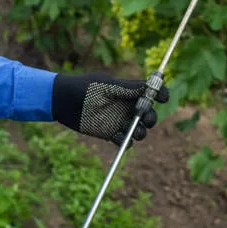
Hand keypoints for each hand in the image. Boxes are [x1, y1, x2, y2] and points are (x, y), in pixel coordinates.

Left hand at [51, 72, 169, 145]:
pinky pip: (124, 141)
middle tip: (143, 117)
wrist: (63, 101)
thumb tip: (150, 85)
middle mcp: (127, 106)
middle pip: (149, 114)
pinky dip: (125, 142)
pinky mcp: (110, 133)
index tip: (163, 97)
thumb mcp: (107, 86)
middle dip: (151, 117)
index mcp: (128, 92)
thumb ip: (128, 88)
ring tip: (133, 131)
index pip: (151, 93)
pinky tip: (120, 138)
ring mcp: (119, 120)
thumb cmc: (84, 87)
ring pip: (139, 130)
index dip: (160, 94)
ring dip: (140, 132)